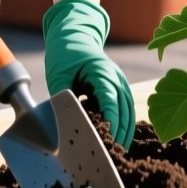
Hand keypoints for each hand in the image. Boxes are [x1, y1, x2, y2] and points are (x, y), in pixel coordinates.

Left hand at [42, 0, 135, 145]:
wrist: (74, 34)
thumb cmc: (65, 53)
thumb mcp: (58, 73)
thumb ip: (60, 96)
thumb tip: (57, 122)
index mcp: (102, 72)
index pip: (110, 100)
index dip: (111, 120)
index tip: (107, 138)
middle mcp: (116, 77)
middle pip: (124, 108)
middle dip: (120, 131)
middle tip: (113, 153)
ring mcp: (120, 82)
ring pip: (129, 110)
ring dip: (126, 130)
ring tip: (119, 151)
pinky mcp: (117, 87)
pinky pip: (125, 108)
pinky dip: (124, 123)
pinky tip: (119, 139)